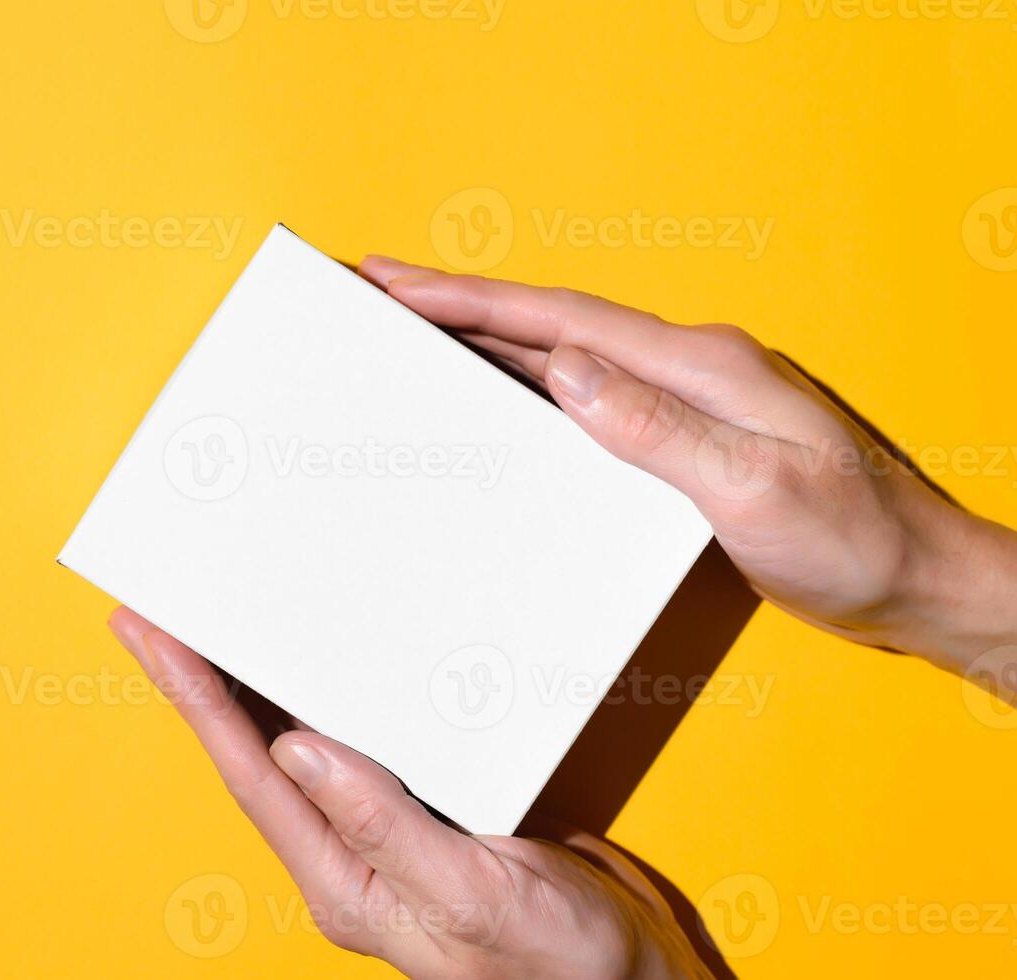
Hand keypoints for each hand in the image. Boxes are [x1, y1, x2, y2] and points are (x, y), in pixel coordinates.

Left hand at [110, 608, 712, 978]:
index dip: (196, 701)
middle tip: (146, 620)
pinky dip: (316, 697)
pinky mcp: (420, 814)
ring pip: (292, 748)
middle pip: (251, 756)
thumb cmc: (557, 961)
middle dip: (196, 688)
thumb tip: (300, 750)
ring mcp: (380, 835)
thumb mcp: (471, 893)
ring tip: (197, 630)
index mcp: (342, 880)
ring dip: (243, 689)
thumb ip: (385, 825)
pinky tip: (301, 665)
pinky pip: (353, 745)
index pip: (251, 775)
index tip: (152, 638)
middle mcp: (346, 856)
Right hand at [358, 257, 1016, 672]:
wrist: (922, 581)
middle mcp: (690, 368)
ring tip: (413, 332)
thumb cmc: (857, 542)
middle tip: (378, 292)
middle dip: (459, 303)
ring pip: (564, 354)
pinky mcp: (687, 437)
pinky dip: (528, 383)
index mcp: (701, 365)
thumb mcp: (757, 490)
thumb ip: (661, 430)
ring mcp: (689, 399)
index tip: (395, 282)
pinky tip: (497, 394)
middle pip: (550, 323)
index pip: (561, 321)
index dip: (471, 299)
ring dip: (486, 338)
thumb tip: (567, 371)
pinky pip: (589, 397)